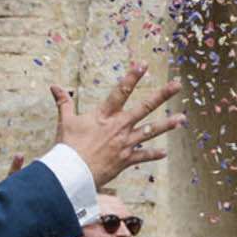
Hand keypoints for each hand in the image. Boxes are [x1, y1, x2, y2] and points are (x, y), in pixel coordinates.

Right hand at [50, 61, 184, 189]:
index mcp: (105, 115)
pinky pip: (143, 156)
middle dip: (162, 95)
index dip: (132, 77)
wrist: (72, 172)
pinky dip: (153, 155)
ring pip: (151, 131)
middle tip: (177, 85)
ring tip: (182, 120)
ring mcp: (125, 143)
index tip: (144, 64)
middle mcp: (119, 127)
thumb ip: (63, 102)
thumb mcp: (65, 121)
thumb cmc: (68, 146)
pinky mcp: (126, 159)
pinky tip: (164, 153)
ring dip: (167, 125)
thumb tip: (54, 86)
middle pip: (145, 107)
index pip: (120, 91)